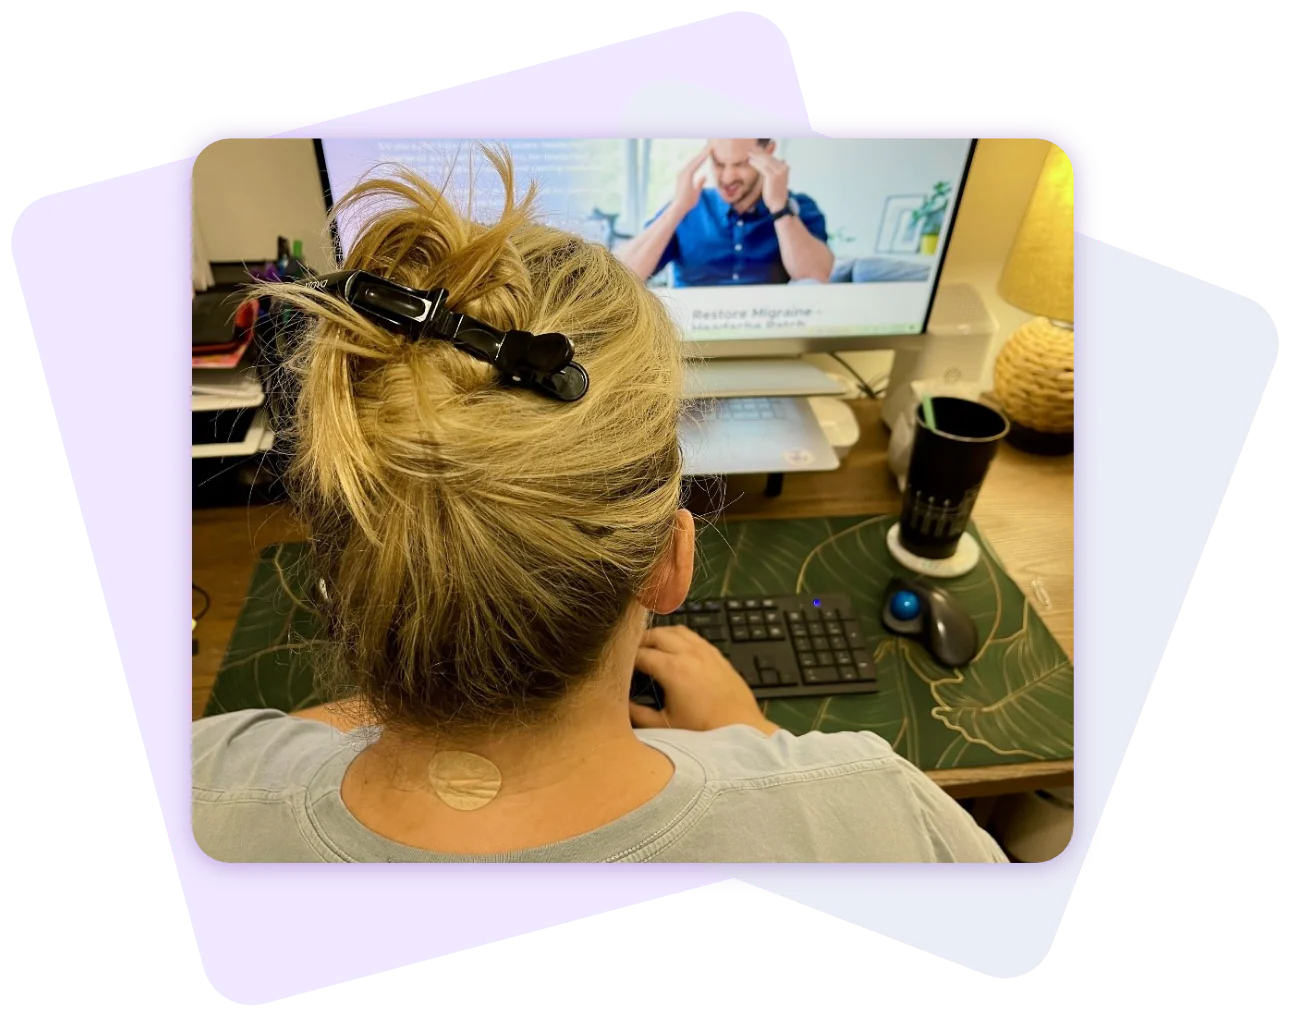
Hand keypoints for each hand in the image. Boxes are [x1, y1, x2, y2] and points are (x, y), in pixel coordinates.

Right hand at [629, 625, 778, 735]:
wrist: (741, 729)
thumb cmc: (702, 731)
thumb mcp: (664, 725)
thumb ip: (637, 713)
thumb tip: (620, 702)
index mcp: (672, 668)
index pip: (639, 653)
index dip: (624, 658)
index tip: (616, 665)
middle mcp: (688, 653)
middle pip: (656, 634)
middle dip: (639, 641)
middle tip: (628, 653)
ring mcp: (705, 651)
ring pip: (676, 630)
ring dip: (660, 635)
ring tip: (649, 647)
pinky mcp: (717, 654)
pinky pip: (693, 636)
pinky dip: (679, 637)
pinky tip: (675, 649)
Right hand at [672, 145, 710, 217]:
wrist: (680, 208)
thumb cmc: (687, 202)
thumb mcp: (696, 191)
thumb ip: (700, 182)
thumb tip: (704, 175)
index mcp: (686, 175)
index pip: (696, 163)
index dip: (703, 157)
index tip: (709, 150)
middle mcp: (683, 172)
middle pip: (695, 160)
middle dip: (703, 152)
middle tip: (711, 145)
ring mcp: (683, 173)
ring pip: (695, 160)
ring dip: (703, 153)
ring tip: (710, 146)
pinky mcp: (686, 175)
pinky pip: (695, 164)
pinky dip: (701, 158)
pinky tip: (707, 153)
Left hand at [748, 146, 789, 214]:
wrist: (778, 205)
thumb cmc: (775, 193)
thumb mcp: (775, 180)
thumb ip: (772, 170)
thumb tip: (771, 163)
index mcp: (784, 167)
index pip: (772, 157)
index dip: (763, 152)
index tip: (755, 149)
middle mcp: (783, 167)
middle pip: (768, 157)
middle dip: (759, 152)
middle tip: (750, 148)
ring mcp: (779, 171)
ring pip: (765, 161)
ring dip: (756, 156)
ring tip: (748, 153)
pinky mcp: (773, 176)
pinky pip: (762, 167)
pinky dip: (756, 163)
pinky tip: (750, 161)